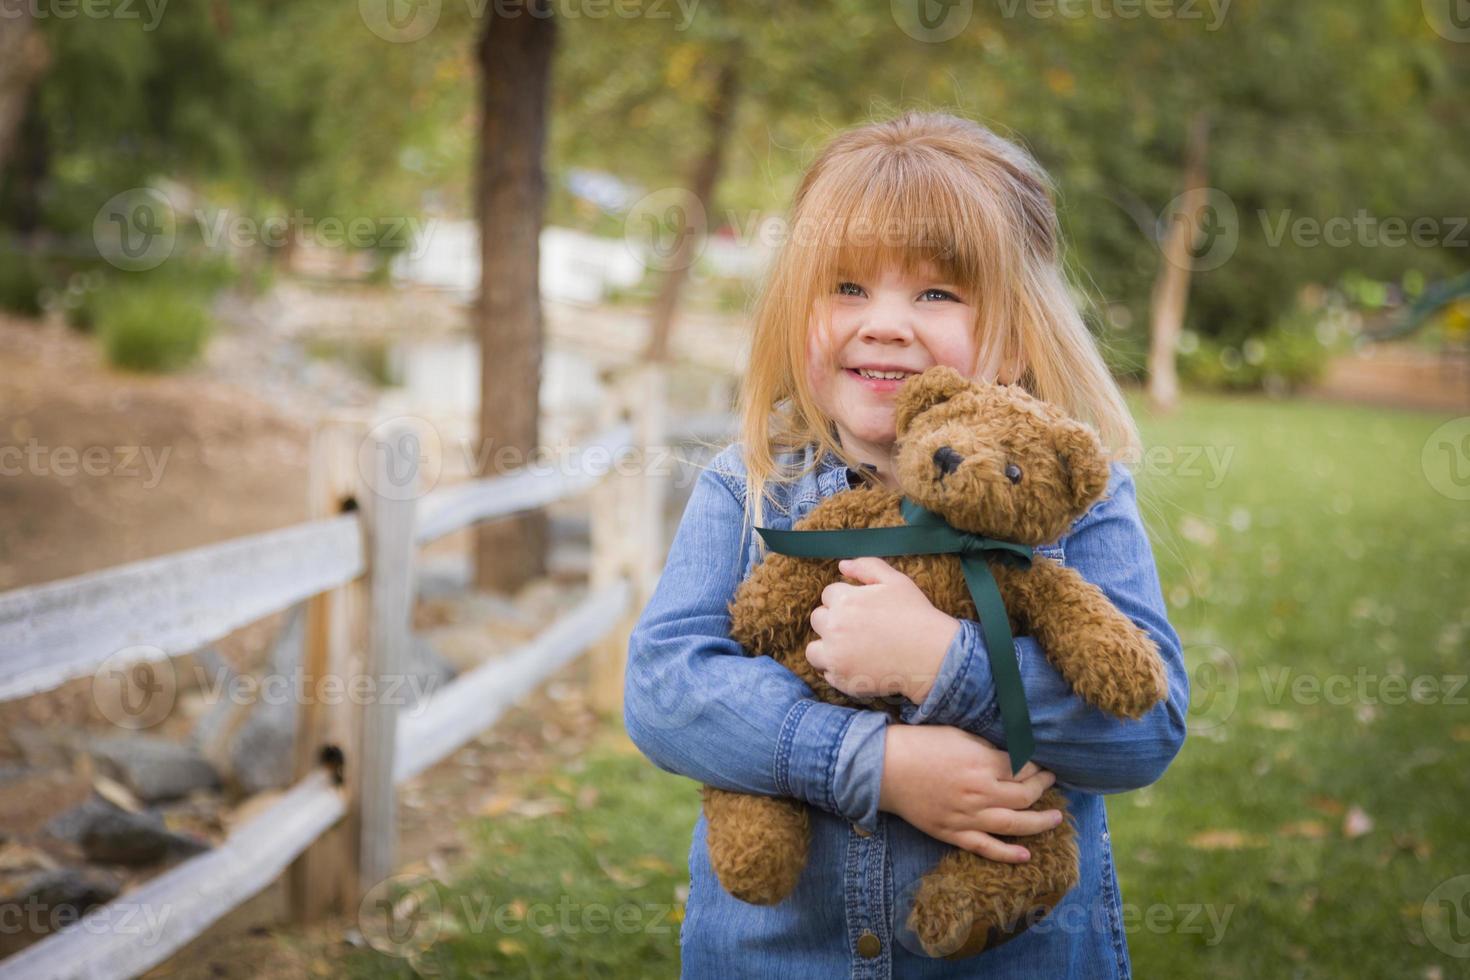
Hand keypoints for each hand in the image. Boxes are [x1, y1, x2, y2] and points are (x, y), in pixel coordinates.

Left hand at [806, 557, 958, 703]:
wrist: (932, 656)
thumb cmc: (916, 615)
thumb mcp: (896, 581)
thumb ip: (867, 567)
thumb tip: (841, 565)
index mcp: (845, 601)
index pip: (828, 595)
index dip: (846, 600)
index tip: (862, 610)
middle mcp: (834, 628)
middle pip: (818, 619)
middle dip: (834, 621)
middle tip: (858, 629)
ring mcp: (835, 656)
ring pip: (813, 649)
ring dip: (826, 647)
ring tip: (850, 649)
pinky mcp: (841, 680)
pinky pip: (826, 673)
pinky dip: (837, 670)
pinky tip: (858, 665)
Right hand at [878, 725, 1060, 862]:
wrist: (884, 769)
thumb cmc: (919, 744)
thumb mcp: (958, 735)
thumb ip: (986, 747)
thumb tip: (1012, 754)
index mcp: (982, 764)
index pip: (1022, 768)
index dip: (1036, 766)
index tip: (1042, 764)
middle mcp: (980, 793)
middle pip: (1024, 795)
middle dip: (1043, 787)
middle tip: (1051, 782)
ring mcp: (967, 817)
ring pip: (1014, 824)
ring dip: (1040, 822)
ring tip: (1056, 818)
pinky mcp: (953, 833)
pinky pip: (986, 848)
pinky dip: (1008, 854)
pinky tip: (1026, 855)